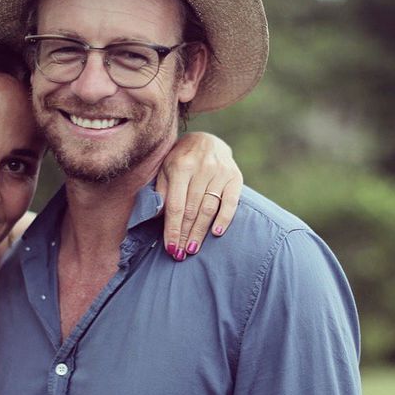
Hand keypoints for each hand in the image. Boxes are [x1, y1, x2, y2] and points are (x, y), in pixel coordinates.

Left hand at [156, 132, 242, 260]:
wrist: (206, 141)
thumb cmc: (180, 160)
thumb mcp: (165, 170)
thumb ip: (162, 191)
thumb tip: (158, 217)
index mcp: (180, 166)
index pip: (176, 205)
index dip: (173, 228)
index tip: (170, 247)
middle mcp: (201, 168)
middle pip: (192, 210)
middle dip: (185, 234)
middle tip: (180, 254)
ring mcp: (220, 172)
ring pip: (209, 208)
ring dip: (200, 232)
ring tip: (193, 249)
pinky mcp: (235, 176)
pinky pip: (231, 202)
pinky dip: (225, 218)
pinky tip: (217, 233)